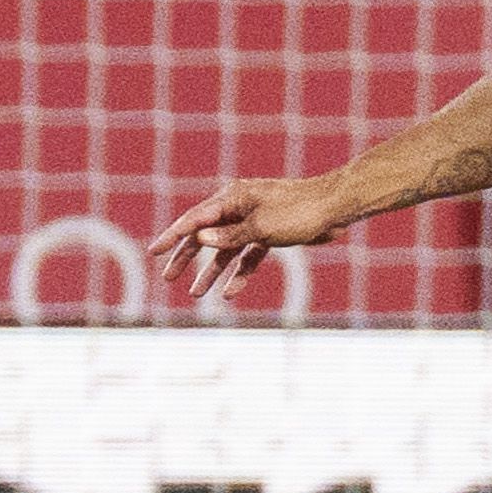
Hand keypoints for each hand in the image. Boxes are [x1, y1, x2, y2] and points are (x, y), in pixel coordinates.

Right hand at [149, 178, 346, 300]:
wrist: (336, 207)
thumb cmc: (299, 211)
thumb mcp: (261, 227)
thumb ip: (229, 236)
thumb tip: (199, 239)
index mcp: (231, 199)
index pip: (194, 220)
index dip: (173, 236)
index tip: (154, 252)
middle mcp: (239, 208)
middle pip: (206, 235)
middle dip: (187, 258)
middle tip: (168, 277)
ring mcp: (255, 222)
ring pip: (227, 249)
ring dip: (212, 271)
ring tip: (197, 293)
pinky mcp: (271, 234)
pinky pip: (249, 255)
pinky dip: (241, 272)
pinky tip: (231, 291)